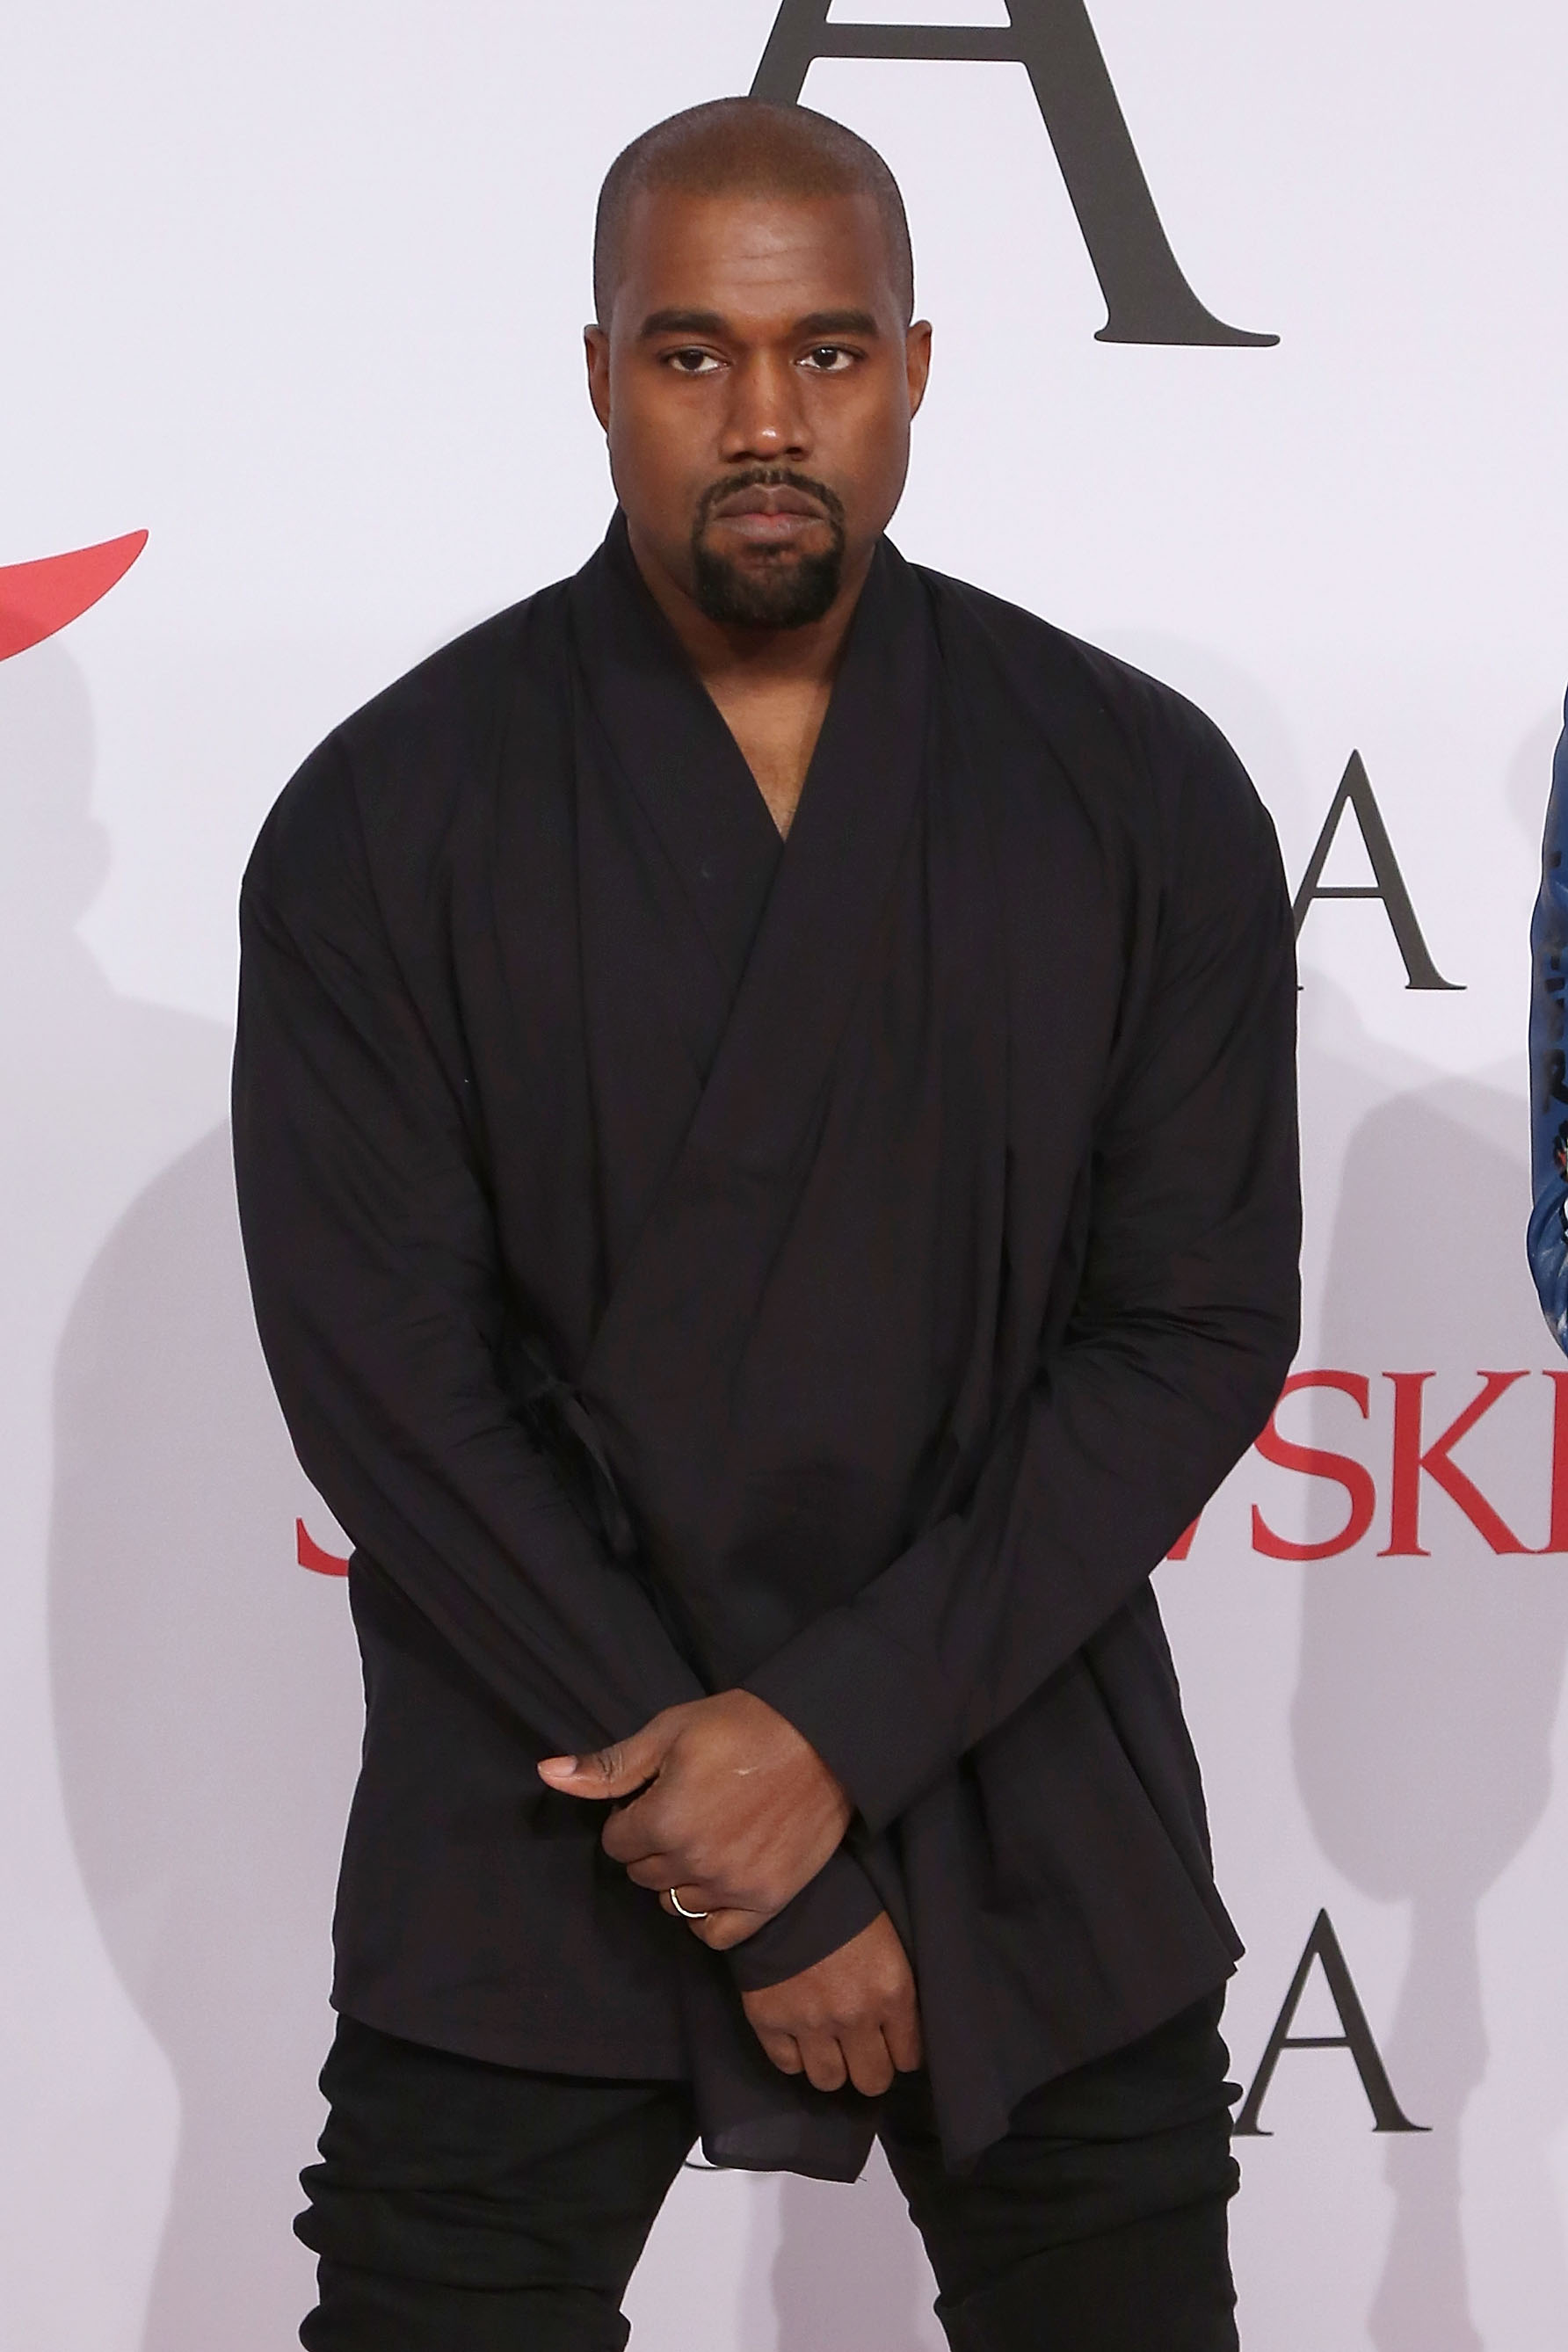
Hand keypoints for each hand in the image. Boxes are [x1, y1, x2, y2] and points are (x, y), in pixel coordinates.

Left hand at [537, 1690, 850, 1947]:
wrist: (825, 1739)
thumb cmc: (743, 1726)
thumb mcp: (670, 1732)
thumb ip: (609, 1766)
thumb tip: (546, 1774)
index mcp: (664, 1820)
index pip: (616, 1843)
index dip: (631, 1818)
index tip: (658, 1796)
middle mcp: (694, 1862)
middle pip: (642, 1875)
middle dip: (652, 1846)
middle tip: (685, 1811)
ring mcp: (733, 1887)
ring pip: (675, 1904)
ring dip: (680, 1877)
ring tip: (706, 1838)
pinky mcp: (767, 1902)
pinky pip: (715, 1934)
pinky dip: (709, 1914)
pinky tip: (719, 1880)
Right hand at [742, 1913, 922, 2095]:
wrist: (786, 1885)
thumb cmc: (845, 1906)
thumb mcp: (890, 1943)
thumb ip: (897, 1991)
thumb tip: (903, 2032)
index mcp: (891, 1992)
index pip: (908, 2057)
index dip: (901, 2052)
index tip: (893, 2044)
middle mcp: (854, 2016)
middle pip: (871, 2082)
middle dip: (870, 2067)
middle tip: (862, 2050)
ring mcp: (810, 2023)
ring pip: (829, 2081)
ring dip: (832, 2065)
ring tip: (829, 2045)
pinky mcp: (770, 2022)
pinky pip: (788, 2066)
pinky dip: (795, 2055)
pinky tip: (799, 2035)